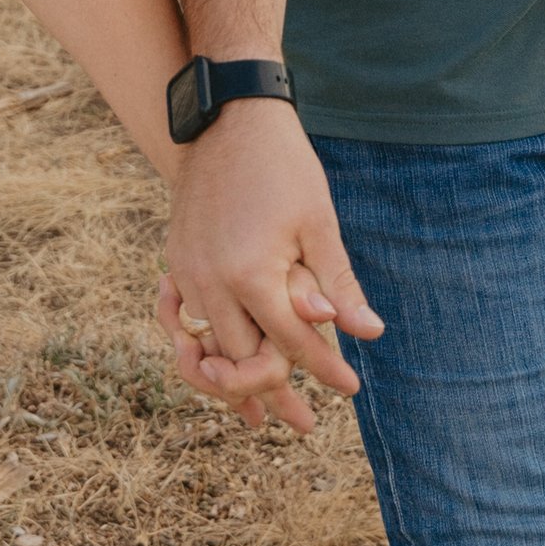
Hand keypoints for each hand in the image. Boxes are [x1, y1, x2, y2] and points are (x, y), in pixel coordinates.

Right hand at [155, 101, 381, 435]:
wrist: (229, 120)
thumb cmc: (284, 169)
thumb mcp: (319, 225)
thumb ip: (337, 286)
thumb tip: (368, 334)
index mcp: (253, 276)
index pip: (293, 343)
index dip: (324, 369)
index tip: (349, 390)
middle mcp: (213, 282)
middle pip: (244, 360)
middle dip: (275, 393)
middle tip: (303, 424)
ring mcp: (187, 273)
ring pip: (208, 348)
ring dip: (232, 381)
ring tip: (254, 415)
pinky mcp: (176, 261)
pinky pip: (184, 321)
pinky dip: (201, 347)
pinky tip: (215, 365)